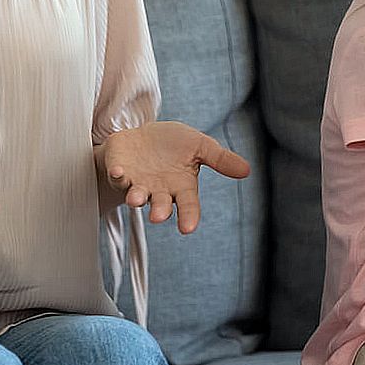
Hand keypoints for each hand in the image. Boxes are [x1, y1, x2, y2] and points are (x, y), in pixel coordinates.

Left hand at [101, 121, 250, 234]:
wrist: (143, 136)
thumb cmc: (173, 145)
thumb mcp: (200, 146)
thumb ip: (220, 159)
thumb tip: (247, 170)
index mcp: (181, 186)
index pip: (188, 205)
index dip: (189, 217)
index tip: (187, 229)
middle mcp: (159, 190)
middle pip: (161, 205)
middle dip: (160, 211)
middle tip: (158, 216)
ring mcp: (138, 183)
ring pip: (137, 196)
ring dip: (137, 197)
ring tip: (137, 198)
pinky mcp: (120, 172)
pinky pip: (117, 177)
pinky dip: (117, 176)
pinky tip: (119, 172)